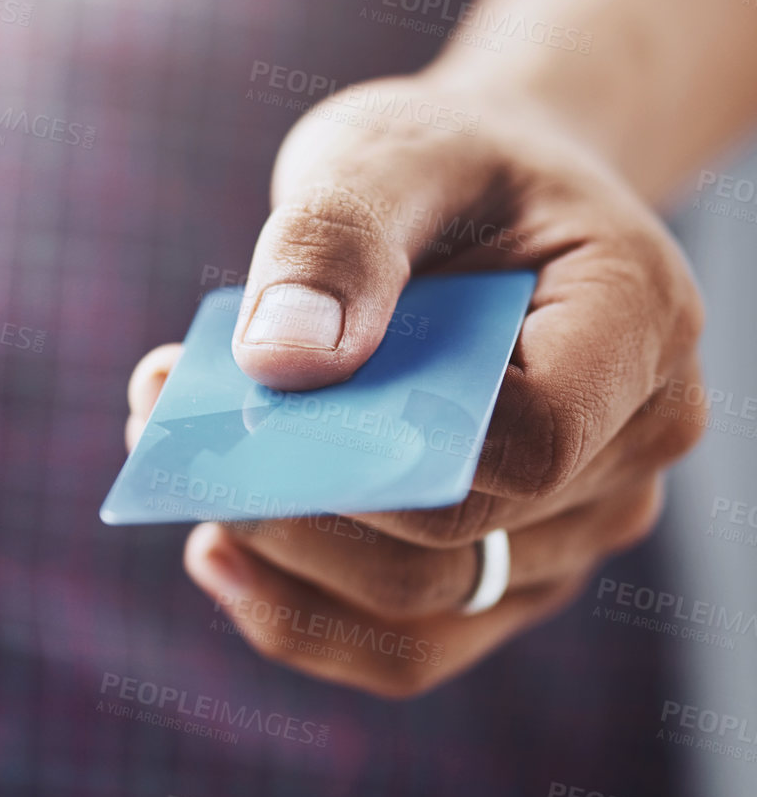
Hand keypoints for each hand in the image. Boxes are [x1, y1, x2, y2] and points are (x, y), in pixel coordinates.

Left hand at [126, 75, 707, 696]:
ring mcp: (577, 527)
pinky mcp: (511, 570)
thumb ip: (337, 241)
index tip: (255, 397)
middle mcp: (631, 449)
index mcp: (638, 326)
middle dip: (294, 502)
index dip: (389, 450)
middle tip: (158, 417)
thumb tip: (278, 364)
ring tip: (175, 474)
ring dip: (281, 561)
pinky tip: (218, 550)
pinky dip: (302, 610)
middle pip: (460, 544)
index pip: (532, 442)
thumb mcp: (390, 152)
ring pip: (424, 615)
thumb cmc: (450, 164)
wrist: (491, 194)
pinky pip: (409, 644)